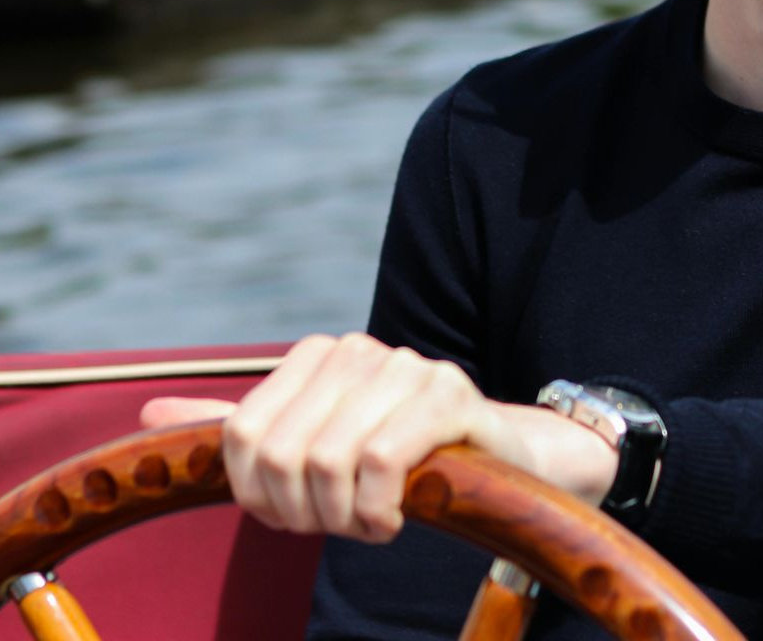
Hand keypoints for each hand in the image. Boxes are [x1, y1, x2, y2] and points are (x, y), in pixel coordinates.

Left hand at [141, 333, 617, 541]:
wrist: (498, 457)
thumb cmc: (396, 458)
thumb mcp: (313, 445)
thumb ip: (239, 431)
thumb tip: (148, 409)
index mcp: (318, 355)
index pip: (243, 435)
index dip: (259, 496)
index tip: (295, 517)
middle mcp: (360, 350)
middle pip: (284, 454)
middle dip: (304, 513)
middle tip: (338, 527)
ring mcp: (408, 367)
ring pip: (330, 460)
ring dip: (346, 517)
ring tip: (371, 522)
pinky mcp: (450, 394)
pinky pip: (382, 461)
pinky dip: (378, 509)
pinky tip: (396, 517)